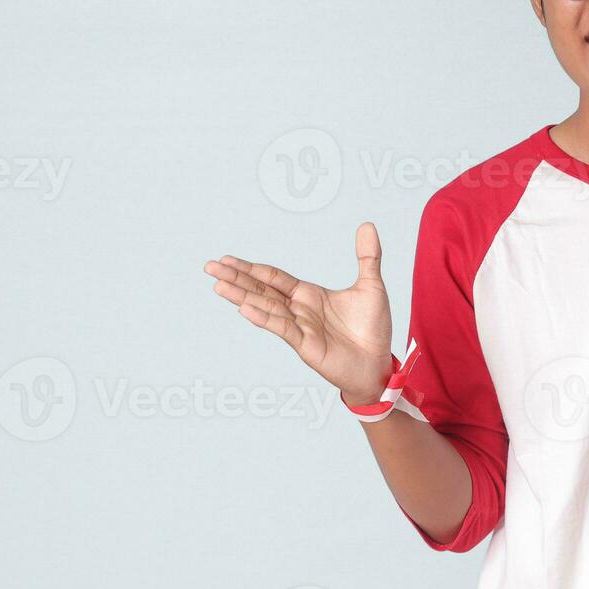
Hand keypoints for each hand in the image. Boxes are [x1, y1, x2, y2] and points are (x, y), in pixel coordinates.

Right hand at [203, 222, 393, 404]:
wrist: (379, 363)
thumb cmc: (373, 328)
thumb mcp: (371, 286)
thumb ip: (367, 257)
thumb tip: (367, 225)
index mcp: (308, 294)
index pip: (273, 278)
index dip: (251, 268)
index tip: (226, 258)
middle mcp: (299, 310)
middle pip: (261, 290)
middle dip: (236, 278)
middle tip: (209, 266)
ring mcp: (300, 328)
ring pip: (266, 308)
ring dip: (242, 296)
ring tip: (218, 285)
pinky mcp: (306, 345)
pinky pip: (282, 329)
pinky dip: (263, 318)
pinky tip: (244, 308)